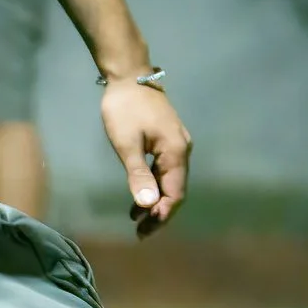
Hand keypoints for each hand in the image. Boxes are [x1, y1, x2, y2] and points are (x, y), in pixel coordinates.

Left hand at [99, 80, 190, 238]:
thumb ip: (138, 175)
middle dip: (159, 212)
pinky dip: (154, 185)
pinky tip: (139, 195)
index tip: (145, 231)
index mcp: (176, 152)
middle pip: (175, 189)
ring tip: (136, 219)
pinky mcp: (167, 139)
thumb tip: (148, 205)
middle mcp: (182, 149)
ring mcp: (177, 143)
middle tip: (140, 232)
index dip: (162, 214)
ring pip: (170, 180)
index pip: (175, 192)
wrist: (128, 75)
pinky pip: (165, 169)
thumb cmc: (125, 109)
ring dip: (155, 200)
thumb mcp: (127, 144)